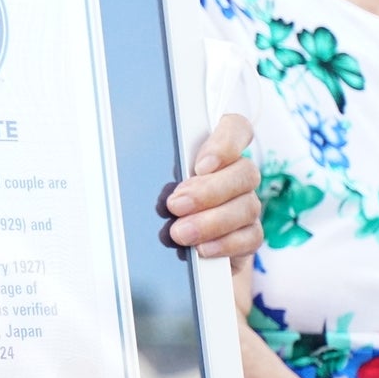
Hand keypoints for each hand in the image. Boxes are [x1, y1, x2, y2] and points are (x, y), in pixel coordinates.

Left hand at [161, 113, 260, 271]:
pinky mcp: (247, 235)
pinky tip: (203, 248)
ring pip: (248, 206)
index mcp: (214, 151)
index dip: (226, 142)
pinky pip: (249, 238)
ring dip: (212, 221)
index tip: (201, 164)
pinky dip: (225, 243)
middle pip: (245, 171)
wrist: (173, 249)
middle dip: (209, 190)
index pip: (235, 128)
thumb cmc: (156, 202)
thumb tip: (129, 162)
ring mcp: (245, 205)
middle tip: (176, 204)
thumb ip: (154, 168)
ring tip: (180, 233)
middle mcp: (235, 175)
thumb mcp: (151, 180)